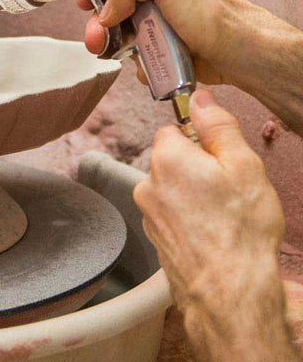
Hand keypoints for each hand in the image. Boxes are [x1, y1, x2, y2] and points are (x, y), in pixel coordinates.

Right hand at [74, 0, 238, 84]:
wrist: (236, 53)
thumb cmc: (209, 10)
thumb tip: (106, 12)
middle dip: (96, 17)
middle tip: (95, 33)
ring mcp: (153, 16)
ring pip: (115, 27)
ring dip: (110, 42)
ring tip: (113, 51)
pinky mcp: (158, 42)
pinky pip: (131, 49)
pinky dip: (131, 59)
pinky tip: (141, 62)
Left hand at [134, 89, 296, 361]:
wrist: (230, 293)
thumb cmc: (240, 230)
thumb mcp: (243, 165)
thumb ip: (218, 126)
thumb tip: (200, 98)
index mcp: (166, 157)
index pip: (173, 129)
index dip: (200, 140)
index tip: (220, 158)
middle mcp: (147, 182)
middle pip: (172, 159)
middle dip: (196, 168)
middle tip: (227, 190)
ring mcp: (148, 213)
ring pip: (172, 188)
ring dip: (192, 195)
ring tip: (222, 217)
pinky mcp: (155, 237)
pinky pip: (171, 214)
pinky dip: (188, 219)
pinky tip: (212, 234)